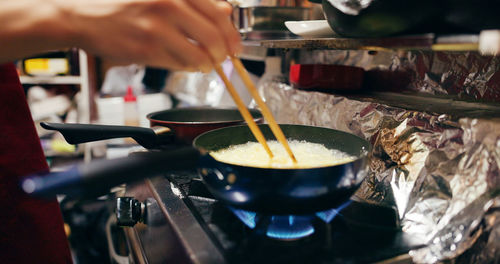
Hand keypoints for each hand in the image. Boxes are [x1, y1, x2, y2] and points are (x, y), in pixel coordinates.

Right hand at [0, 0, 241, 71]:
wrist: (86, 17)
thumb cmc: (127, 6)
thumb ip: (197, 3)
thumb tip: (227, 12)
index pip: (220, 13)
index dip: (233, 34)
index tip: (236, 46)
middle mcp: (169, 4)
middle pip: (214, 37)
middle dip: (224, 54)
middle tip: (224, 60)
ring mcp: (157, 28)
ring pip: (200, 55)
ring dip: (207, 65)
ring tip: (205, 64)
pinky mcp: (147, 50)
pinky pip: (180, 65)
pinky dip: (188, 68)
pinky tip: (186, 64)